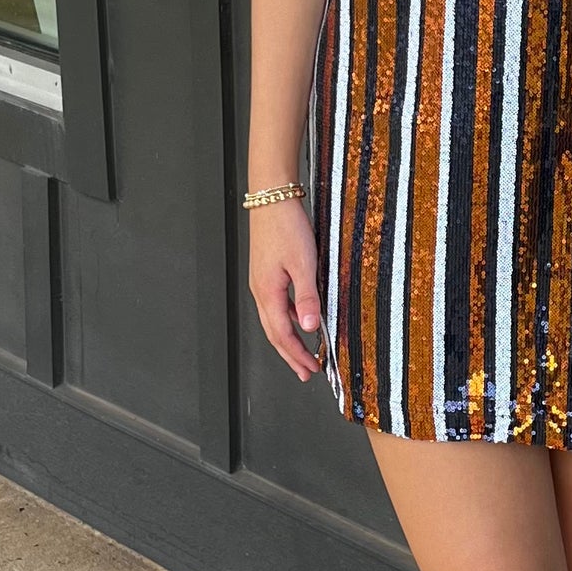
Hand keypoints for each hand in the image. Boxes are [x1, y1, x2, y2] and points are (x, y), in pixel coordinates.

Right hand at [247, 197, 322, 381]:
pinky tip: (299, 317)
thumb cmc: (286, 226)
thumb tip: (310, 327)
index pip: (282, 334)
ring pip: (274, 319)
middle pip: (274, 332)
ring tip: (302, 352)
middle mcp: (260, 290)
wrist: (272, 198)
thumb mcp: (303, 262)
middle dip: (290, 354)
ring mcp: (261, 281)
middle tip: (305, 371)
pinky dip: (288, 317)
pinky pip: (276, 304)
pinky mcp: (266, 272)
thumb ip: (307, 296)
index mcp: (268, 292)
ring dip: (288, 338)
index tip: (311, 369)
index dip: (297, 354)